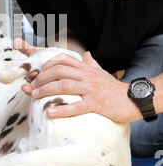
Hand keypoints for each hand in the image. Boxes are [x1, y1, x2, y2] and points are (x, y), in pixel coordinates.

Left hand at [14, 39, 139, 122]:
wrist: (132, 99)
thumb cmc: (114, 88)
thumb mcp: (101, 73)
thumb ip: (91, 63)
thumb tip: (85, 54)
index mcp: (86, 68)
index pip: (62, 59)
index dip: (46, 65)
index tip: (37, 74)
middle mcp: (87, 76)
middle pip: (59, 71)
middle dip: (42, 78)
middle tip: (32, 87)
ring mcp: (92, 89)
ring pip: (65, 86)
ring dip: (47, 90)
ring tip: (35, 96)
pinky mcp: (97, 103)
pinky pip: (77, 106)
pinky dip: (62, 109)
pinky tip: (50, 112)